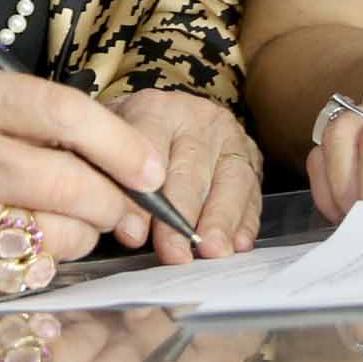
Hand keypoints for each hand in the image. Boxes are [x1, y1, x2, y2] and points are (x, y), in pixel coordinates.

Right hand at [0, 62, 170, 307]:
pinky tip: (34, 249)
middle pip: (70, 183)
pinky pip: (30, 271)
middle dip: (114, 202)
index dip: (121, 144)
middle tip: (126, 209)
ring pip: (58, 234)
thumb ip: (34, 117)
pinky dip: (48, 264)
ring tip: (72, 225)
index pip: (64, 112)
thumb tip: (124, 155)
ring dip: (84, 236)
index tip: (150, 167)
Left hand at [110, 89, 261, 263]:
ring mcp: (228, 135)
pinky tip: (238, 243)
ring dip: (221, 221)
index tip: (135, 234)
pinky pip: (253, 192)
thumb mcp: (109, 148)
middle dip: (183, 216)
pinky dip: (246, 221)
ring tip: (212, 251)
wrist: (160, 120)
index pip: (149, 149)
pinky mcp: (250, 156)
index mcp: (155, 108)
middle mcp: (196, 116)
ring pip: (230, 180)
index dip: (142, 197)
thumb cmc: (131, 141)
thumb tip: (132, 232)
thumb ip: (114, 185)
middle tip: (175, 253)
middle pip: (192, 169)